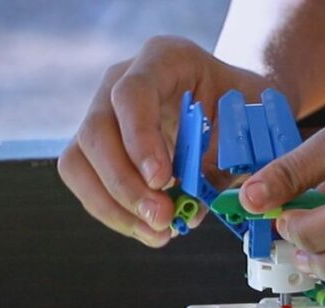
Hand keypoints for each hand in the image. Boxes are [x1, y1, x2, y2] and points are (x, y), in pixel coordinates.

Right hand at [58, 36, 274, 246]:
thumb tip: (190, 210)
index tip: (162, 180)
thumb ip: (220, 163)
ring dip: (114, 205)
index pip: (132, 94)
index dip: (140, 140)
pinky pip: (85, 181)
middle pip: (97, 131)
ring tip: (156, 232)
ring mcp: (103, 112)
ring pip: (79, 161)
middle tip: (162, 218)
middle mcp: (121, 80)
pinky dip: (113, 211)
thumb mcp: (245, 127)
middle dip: (125, 185)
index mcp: (164, 59)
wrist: (235, 103)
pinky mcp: (96, 146)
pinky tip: (146, 228)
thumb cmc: (241, 107)